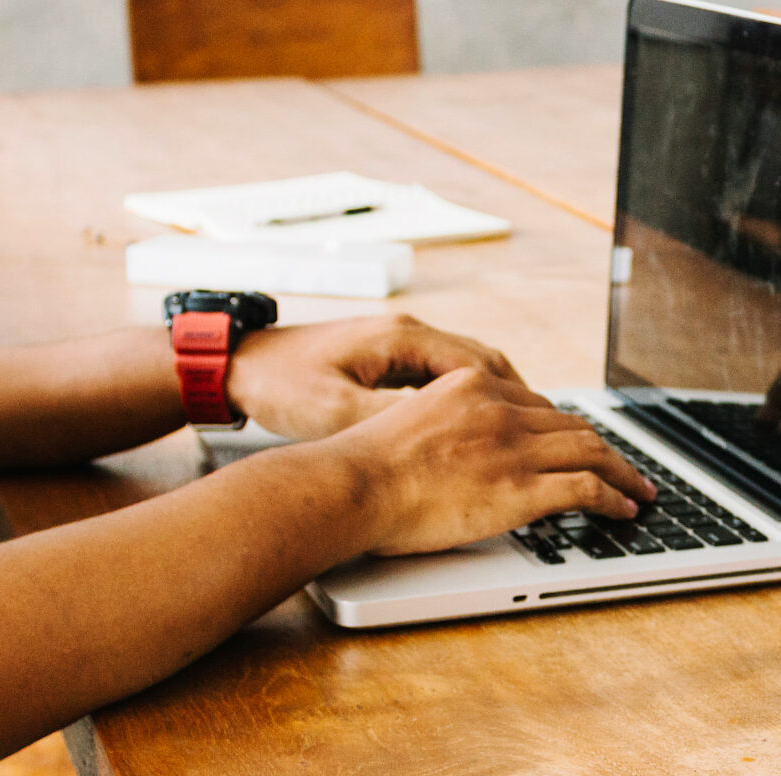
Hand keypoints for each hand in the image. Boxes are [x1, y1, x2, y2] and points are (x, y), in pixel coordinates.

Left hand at [226, 313, 527, 439]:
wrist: (237, 364)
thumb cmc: (279, 384)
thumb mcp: (336, 411)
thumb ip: (390, 420)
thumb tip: (437, 436)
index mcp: (402, 338)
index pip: (482, 365)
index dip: (516, 400)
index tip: (540, 430)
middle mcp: (405, 334)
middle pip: (484, 363)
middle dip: (517, 400)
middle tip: (543, 436)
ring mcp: (395, 344)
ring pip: (466, 369)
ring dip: (494, 399)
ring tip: (517, 436)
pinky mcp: (383, 359)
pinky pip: (441, 377)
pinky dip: (464, 401)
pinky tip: (470, 430)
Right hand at [325, 366, 655, 556]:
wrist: (356, 485)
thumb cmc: (365, 468)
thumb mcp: (406, 424)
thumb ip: (441, 429)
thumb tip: (449, 456)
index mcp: (472, 387)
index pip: (536, 404)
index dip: (564, 427)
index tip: (578, 443)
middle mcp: (501, 409)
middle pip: (571, 424)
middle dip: (604, 447)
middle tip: (624, 466)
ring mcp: (514, 448)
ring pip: (591, 451)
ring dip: (622, 473)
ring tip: (638, 490)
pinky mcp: (522, 488)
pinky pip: (587, 489)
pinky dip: (614, 498)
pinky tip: (624, 509)